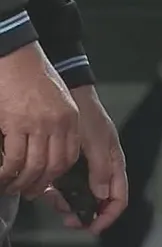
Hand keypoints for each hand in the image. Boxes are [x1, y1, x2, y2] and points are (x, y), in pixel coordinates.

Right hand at [0, 44, 79, 195]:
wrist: (14, 54)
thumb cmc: (31, 75)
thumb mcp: (55, 99)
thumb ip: (57, 122)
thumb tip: (48, 146)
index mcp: (70, 118)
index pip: (69, 156)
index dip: (56, 174)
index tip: (46, 183)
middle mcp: (58, 124)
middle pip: (53, 166)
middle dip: (39, 184)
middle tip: (27, 192)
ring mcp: (37, 125)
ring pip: (33, 166)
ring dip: (21, 182)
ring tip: (11, 187)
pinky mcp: (15, 123)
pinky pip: (13, 157)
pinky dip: (6, 171)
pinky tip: (1, 176)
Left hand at [67, 85, 126, 233]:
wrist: (71, 95)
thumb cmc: (88, 117)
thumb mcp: (96, 143)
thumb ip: (101, 169)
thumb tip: (103, 196)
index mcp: (114, 166)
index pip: (119, 199)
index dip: (108, 217)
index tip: (92, 228)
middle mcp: (103, 170)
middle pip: (100, 202)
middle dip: (84, 214)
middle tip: (68, 219)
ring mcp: (88, 168)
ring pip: (82, 196)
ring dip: (69, 203)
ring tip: (54, 202)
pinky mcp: (74, 164)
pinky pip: (68, 185)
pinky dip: (59, 191)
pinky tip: (49, 191)